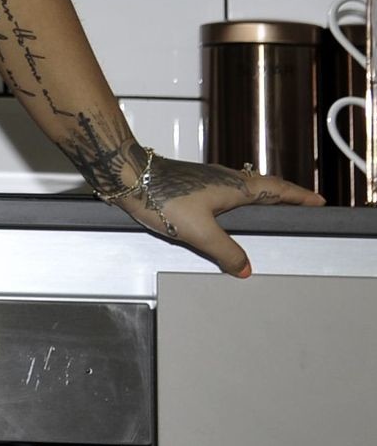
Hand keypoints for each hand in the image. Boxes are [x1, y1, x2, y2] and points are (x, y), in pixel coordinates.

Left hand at [101, 151, 325, 276]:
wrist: (128, 176)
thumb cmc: (161, 196)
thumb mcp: (198, 232)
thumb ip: (225, 252)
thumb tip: (245, 268)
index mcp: (235, 187)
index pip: (276, 190)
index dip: (298, 196)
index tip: (318, 200)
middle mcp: (224, 179)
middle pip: (264, 186)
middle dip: (284, 196)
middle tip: (300, 205)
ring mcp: (208, 180)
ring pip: (244, 188)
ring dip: (262, 197)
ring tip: (271, 210)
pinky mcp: (192, 184)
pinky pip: (226, 192)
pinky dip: (239, 201)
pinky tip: (228, 214)